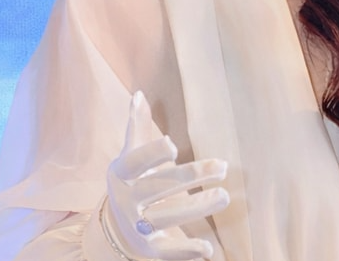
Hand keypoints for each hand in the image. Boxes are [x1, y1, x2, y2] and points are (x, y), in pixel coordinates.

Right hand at [104, 92, 228, 259]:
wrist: (114, 227)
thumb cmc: (132, 180)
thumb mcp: (130, 154)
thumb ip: (137, 125)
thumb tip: (139, 94)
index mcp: (122, 173)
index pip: (136, 161)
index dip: (152, 154)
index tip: (173, 145)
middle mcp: (127, 200)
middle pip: (159, 187)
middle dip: (191, 177)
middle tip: (223, 166)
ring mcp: (137, 225)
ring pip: (167, 217)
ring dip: (197, 208)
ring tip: (224, 195)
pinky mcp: (149, 248)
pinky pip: (168, 251)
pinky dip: (187, 251)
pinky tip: (208, 249)